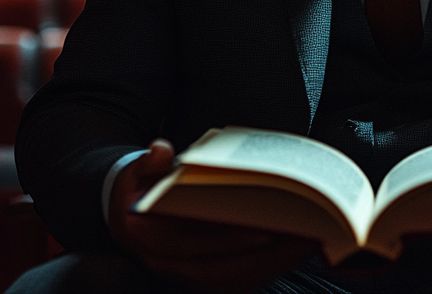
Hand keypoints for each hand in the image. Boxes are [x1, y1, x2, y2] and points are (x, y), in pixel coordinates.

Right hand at [108, 139, 318, 293]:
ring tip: (307, 243)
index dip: (230, 242)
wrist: (124, 214)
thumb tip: (160, 151)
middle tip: (301, 239)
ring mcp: (184, 274)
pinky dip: (267, 267)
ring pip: (233, 280)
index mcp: (149, 239)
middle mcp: (166, 263)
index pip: (195, 246)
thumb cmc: (139, 189)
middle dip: (264, 259)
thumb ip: (150, 162)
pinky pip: (238, 280)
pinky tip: (293, 250)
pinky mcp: (202, 277)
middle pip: (221, 271)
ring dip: (271, 265)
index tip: (266, 232)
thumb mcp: (138, 170)